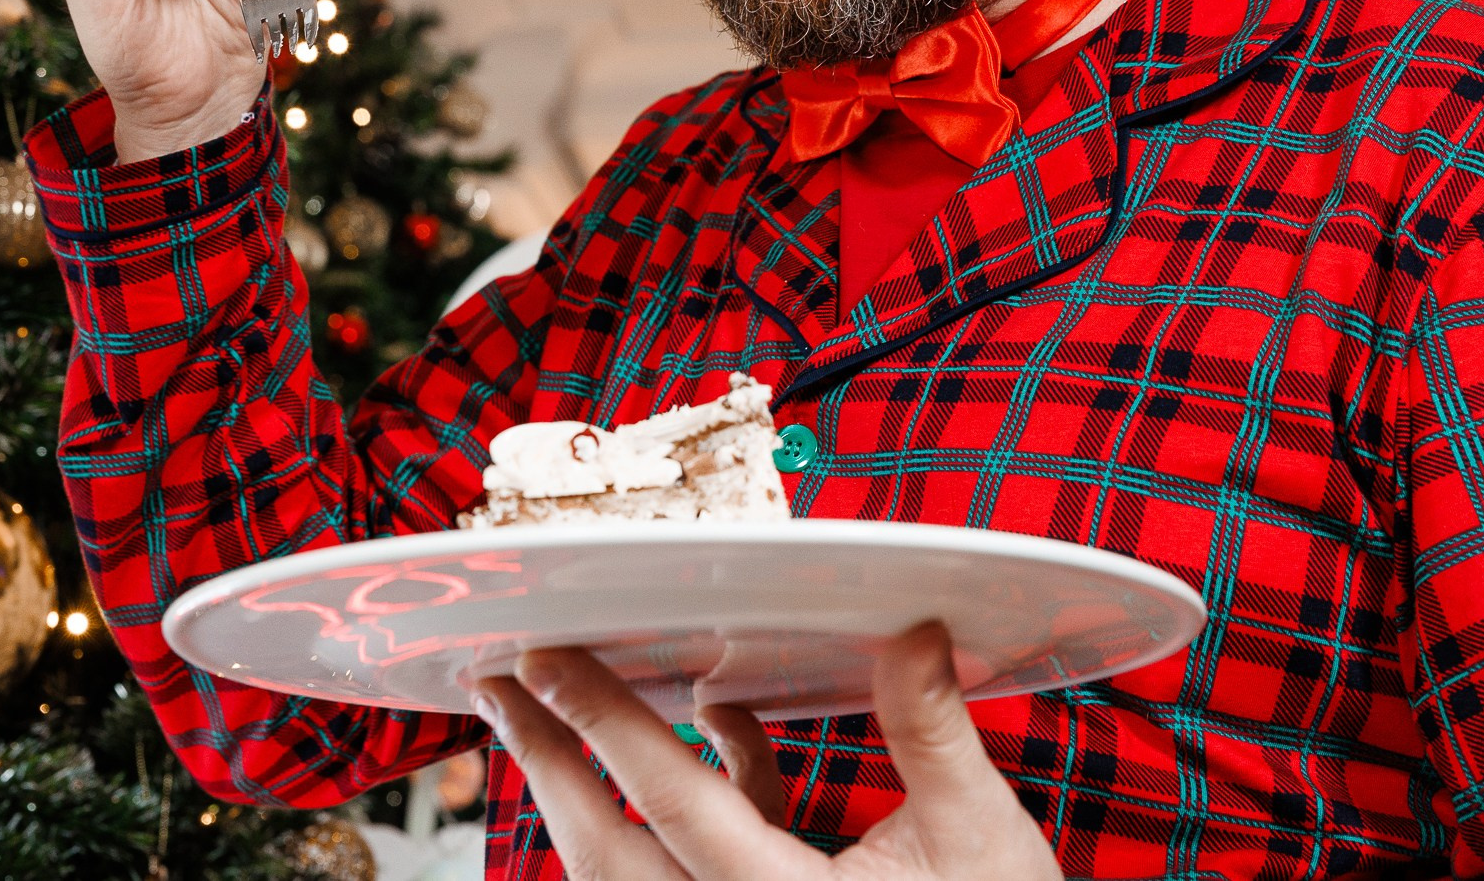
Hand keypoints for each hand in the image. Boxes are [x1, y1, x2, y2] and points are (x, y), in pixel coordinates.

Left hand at [473, 623, 1060, 880]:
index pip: (672, 803)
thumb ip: (930, 729)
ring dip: (593, 789)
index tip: (547, 662)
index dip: (604, 724)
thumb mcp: (979, 834)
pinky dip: (683, 803)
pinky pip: (691, 871)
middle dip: (550, 763)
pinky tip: (717, 725)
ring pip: (633, 872)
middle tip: (503, 684)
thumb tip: (912, 628)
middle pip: (609, 854)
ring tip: (555, 711)